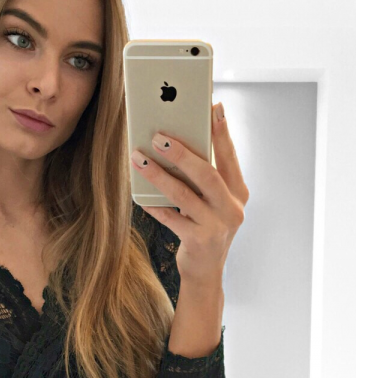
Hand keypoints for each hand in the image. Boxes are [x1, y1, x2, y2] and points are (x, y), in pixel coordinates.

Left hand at [130, 102, 248, 286]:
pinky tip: (140, 194)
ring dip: (158, 175)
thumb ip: (204, 177)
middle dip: (182, 152)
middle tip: (159, 136)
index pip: (229, 157)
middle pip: (207, 174)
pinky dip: (154, 204)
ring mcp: (217, 226)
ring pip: (184, 194)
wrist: (206, 271)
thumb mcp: (213, 201)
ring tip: (139, 158)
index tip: (213, 107)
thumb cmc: (206, 227)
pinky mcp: (199, 241)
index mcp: (239, 192)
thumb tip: (175, 143)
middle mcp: (232, 208)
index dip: (221, 132)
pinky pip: (170, 217)